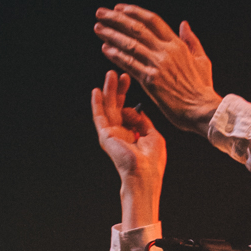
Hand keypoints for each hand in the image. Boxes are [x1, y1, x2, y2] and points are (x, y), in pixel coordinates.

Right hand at [91, 70, 165, 229]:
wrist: (145, 176)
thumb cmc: (152, 162)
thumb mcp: (153, 136)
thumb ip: (143, 121)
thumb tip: (135, 109)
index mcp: (133, 135)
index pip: (129, 111)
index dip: (130, 97)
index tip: (131, 80)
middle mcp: (121, 134)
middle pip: (118, 107)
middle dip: (120, 90)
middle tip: (122, 74)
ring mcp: (112, 135)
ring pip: (109, 108)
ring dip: (109, 91)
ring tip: (111, 74)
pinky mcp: (106, 136)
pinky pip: (99, 117)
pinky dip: (97, 104)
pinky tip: (97, 91)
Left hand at [94, 5, 220, 134]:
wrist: (203, 111)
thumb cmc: (202, 90)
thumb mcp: (202, 60)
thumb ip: (191, 41)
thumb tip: (184, 24)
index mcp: (177, 44)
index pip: (152, 20)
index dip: (133, 12)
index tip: (119, 8)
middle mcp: (166, 51)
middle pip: (136, 28)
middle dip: (116, 18)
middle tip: (101, 13)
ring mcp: (157, 65)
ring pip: (130, 44)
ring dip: (111, 35)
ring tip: (98, 28)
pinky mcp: (151, 81)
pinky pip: (129, 64)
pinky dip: (116, 55)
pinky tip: (105, 49)